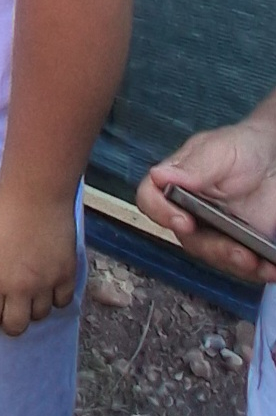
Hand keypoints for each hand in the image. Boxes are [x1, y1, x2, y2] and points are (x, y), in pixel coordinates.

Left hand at [0, 180, 78, 335]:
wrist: (36, 190)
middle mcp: (21, 288)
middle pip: (16, 327)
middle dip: (8, 323)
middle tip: (7, 309)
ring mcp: (47, 282)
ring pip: (41, 315)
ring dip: (32, 309)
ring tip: (27, 295)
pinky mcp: (67, 271)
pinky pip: (64, 300)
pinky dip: (55, 299)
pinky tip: (48, 287)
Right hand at [137, 116, 275, 284]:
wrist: (274, 158)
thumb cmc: (242, 147)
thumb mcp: (220, 149)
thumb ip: (195, 165)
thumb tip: (159, 176)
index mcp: (175, 183)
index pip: (151, 200)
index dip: (161, 213)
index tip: (183, 221)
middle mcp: (188, 210)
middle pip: (185, 237)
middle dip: (212, 248)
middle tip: (237, 250)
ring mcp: (212, 229)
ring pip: (212, 255)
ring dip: (235, 262)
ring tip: (258, 261)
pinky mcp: (235, 242)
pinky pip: (239, 263)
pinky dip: (256, 268)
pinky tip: (270, 267)